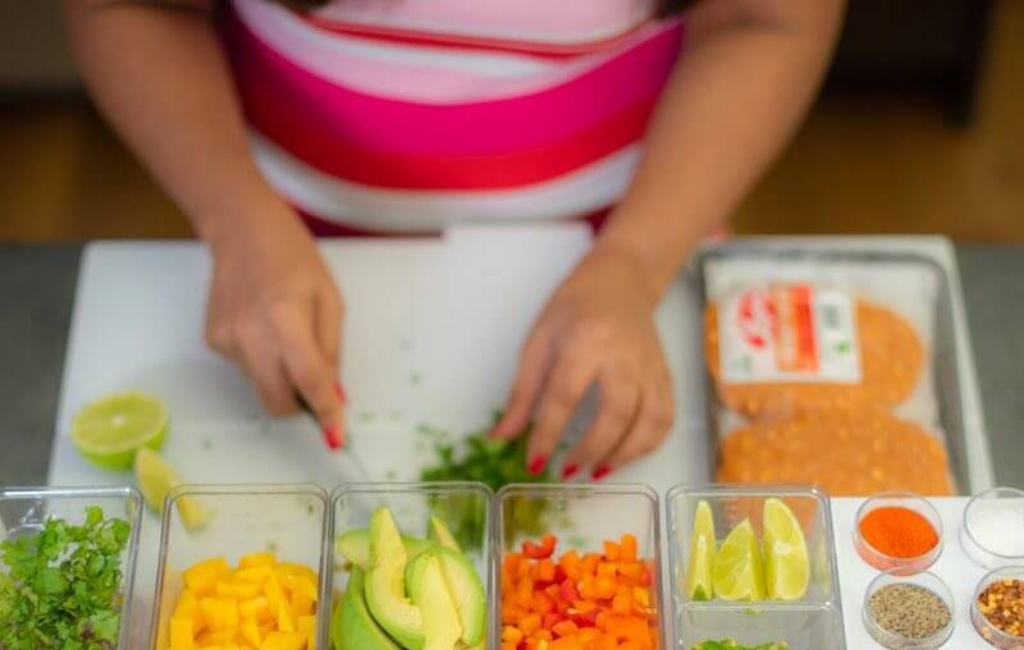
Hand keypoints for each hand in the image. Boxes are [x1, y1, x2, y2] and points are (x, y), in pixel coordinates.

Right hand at [204, 205, 345, 443]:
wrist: (241, 230)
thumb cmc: (293, 258)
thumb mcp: (329, 300)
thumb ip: (331, 351)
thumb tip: (334, 394)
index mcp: (285, 320)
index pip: (308, 381)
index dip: (325, 411)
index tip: (336, 435)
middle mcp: (250, 336)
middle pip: (277, 401)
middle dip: (300, 407)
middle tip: (318, 393)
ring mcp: (226, 341)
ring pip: (262, 386)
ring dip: (281, 377)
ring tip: (286, 334)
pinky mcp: (213, 341)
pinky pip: (246, 368)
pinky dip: (262, 359)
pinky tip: (262, 325)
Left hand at [492, 244, 674, 479]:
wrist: (622, 281)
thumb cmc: (573, 308)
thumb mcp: (538, 341)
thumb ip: (522, 392)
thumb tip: (502, 437)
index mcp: (585, 341)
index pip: (565, 396)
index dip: (549, 434)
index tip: (534, 462)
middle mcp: (624, 355)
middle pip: (616, 412)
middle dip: (591, 449)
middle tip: (567, 471)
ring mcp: (651, 367)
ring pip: (649, 421)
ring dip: (624, 455)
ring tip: (596, 472)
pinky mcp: (667, 376)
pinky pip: (666, 418)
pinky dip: (648, 445)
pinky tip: (624, 456)